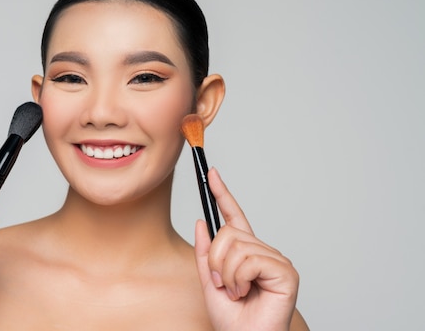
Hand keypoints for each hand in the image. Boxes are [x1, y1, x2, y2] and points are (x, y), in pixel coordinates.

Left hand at [194, 168, 298, 330]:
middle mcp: (264, 252)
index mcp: (246, 253)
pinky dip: (239, 279)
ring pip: (237, 246)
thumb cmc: (232, 318)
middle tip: (224, 285)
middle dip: (216, 261)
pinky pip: (250, 261)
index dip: (223, 194)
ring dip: (227, 274)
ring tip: (236, 292)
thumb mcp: (209, 281)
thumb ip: (206, 253)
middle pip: (228, 233)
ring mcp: (277, 261)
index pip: (234, 217)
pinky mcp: (286, 272)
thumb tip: (202, 221)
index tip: (211, 173)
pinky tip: (247, 293)